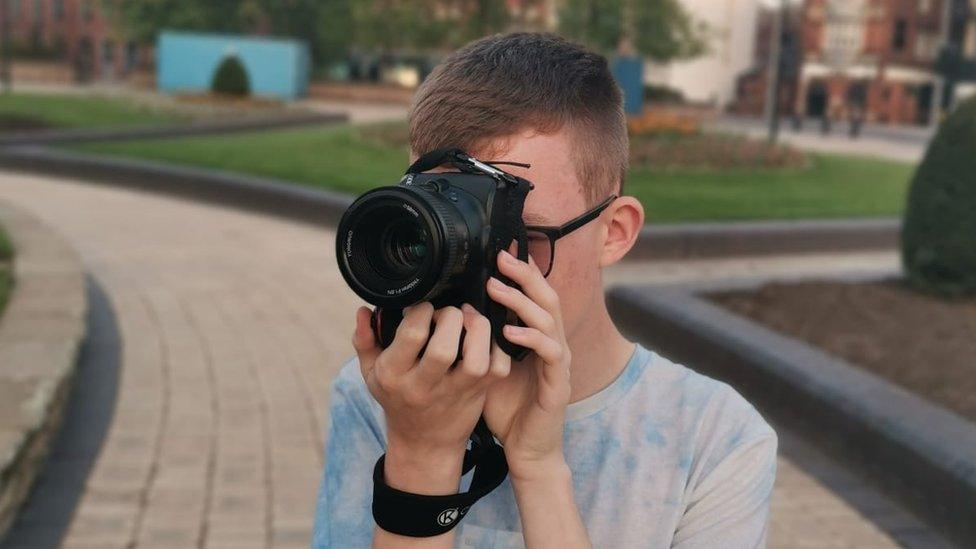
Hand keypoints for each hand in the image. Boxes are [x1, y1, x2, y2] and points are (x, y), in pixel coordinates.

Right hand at [352, 303, 510, 491]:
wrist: (424, 444)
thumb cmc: (397, 399)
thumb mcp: (371, 373)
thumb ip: (364, 340)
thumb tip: (363, 310)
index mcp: (394, 375)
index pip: (411, 335)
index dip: (422, 311)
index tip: (424, 308)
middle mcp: (424, 385)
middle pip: (444, 348)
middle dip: (451, 317)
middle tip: (450, 313)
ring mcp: (455, 392)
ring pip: (477, 360)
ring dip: (479, 330)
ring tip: (471, 319)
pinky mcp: (478, 394)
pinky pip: (497, 369)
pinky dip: (498, 348)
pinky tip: (486, 338)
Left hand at [482, 250, 572, 480]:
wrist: (526, 449)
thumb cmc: (507, 407)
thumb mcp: (486, 365)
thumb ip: (478, 339)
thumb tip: (449, 313)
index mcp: (537, 337)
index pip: (534, 296)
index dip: (522, 272)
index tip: (501, 250)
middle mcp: (552, 343)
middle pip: (547, 297)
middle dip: (525, 274)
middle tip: (500, 258)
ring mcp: (558, 362)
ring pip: (550, 319)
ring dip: (522, 301)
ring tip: (497, 289)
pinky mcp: (558, 383)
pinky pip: (551, 353)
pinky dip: (531, 338)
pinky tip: (509, 332)